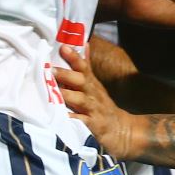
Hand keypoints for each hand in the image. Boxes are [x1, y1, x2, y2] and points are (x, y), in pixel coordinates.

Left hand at [56, 43, 138, 159]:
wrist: (121, 130)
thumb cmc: (101, 106)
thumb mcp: (95, 84)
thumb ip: (86, 66)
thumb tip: (83, 44)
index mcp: (91, 84)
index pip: (83, 67)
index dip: (74, 57)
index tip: (63, 47)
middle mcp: (92, 94)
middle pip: (81, 81)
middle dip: (67, 75)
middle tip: (52, 69)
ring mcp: (93, 110)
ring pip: (81, 100)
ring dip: (68, 95)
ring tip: (56, 90)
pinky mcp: (93, 126)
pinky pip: (82, 122)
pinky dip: (73, 119)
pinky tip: (63, 117)